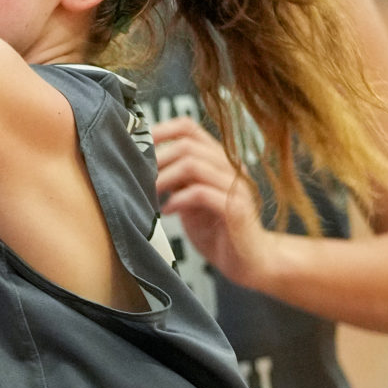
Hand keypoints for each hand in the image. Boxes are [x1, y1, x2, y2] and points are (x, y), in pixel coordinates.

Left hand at [151, 117, 273, 287]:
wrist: (250, 260)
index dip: (159, 131)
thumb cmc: (216, 228)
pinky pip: (200, 193)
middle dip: (156, 161)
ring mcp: (235, 186)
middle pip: (186, 145)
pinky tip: (166, 212)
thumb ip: (175, 179)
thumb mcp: (189, 198)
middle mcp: (229, 166)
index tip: (136, 145)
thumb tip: (142, 165)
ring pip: (193, 165)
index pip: (188, 127)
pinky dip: (177, 201)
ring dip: (164, 179)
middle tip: (138, 179)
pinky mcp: (235, 209)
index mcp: (217, 158)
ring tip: (150, 195)